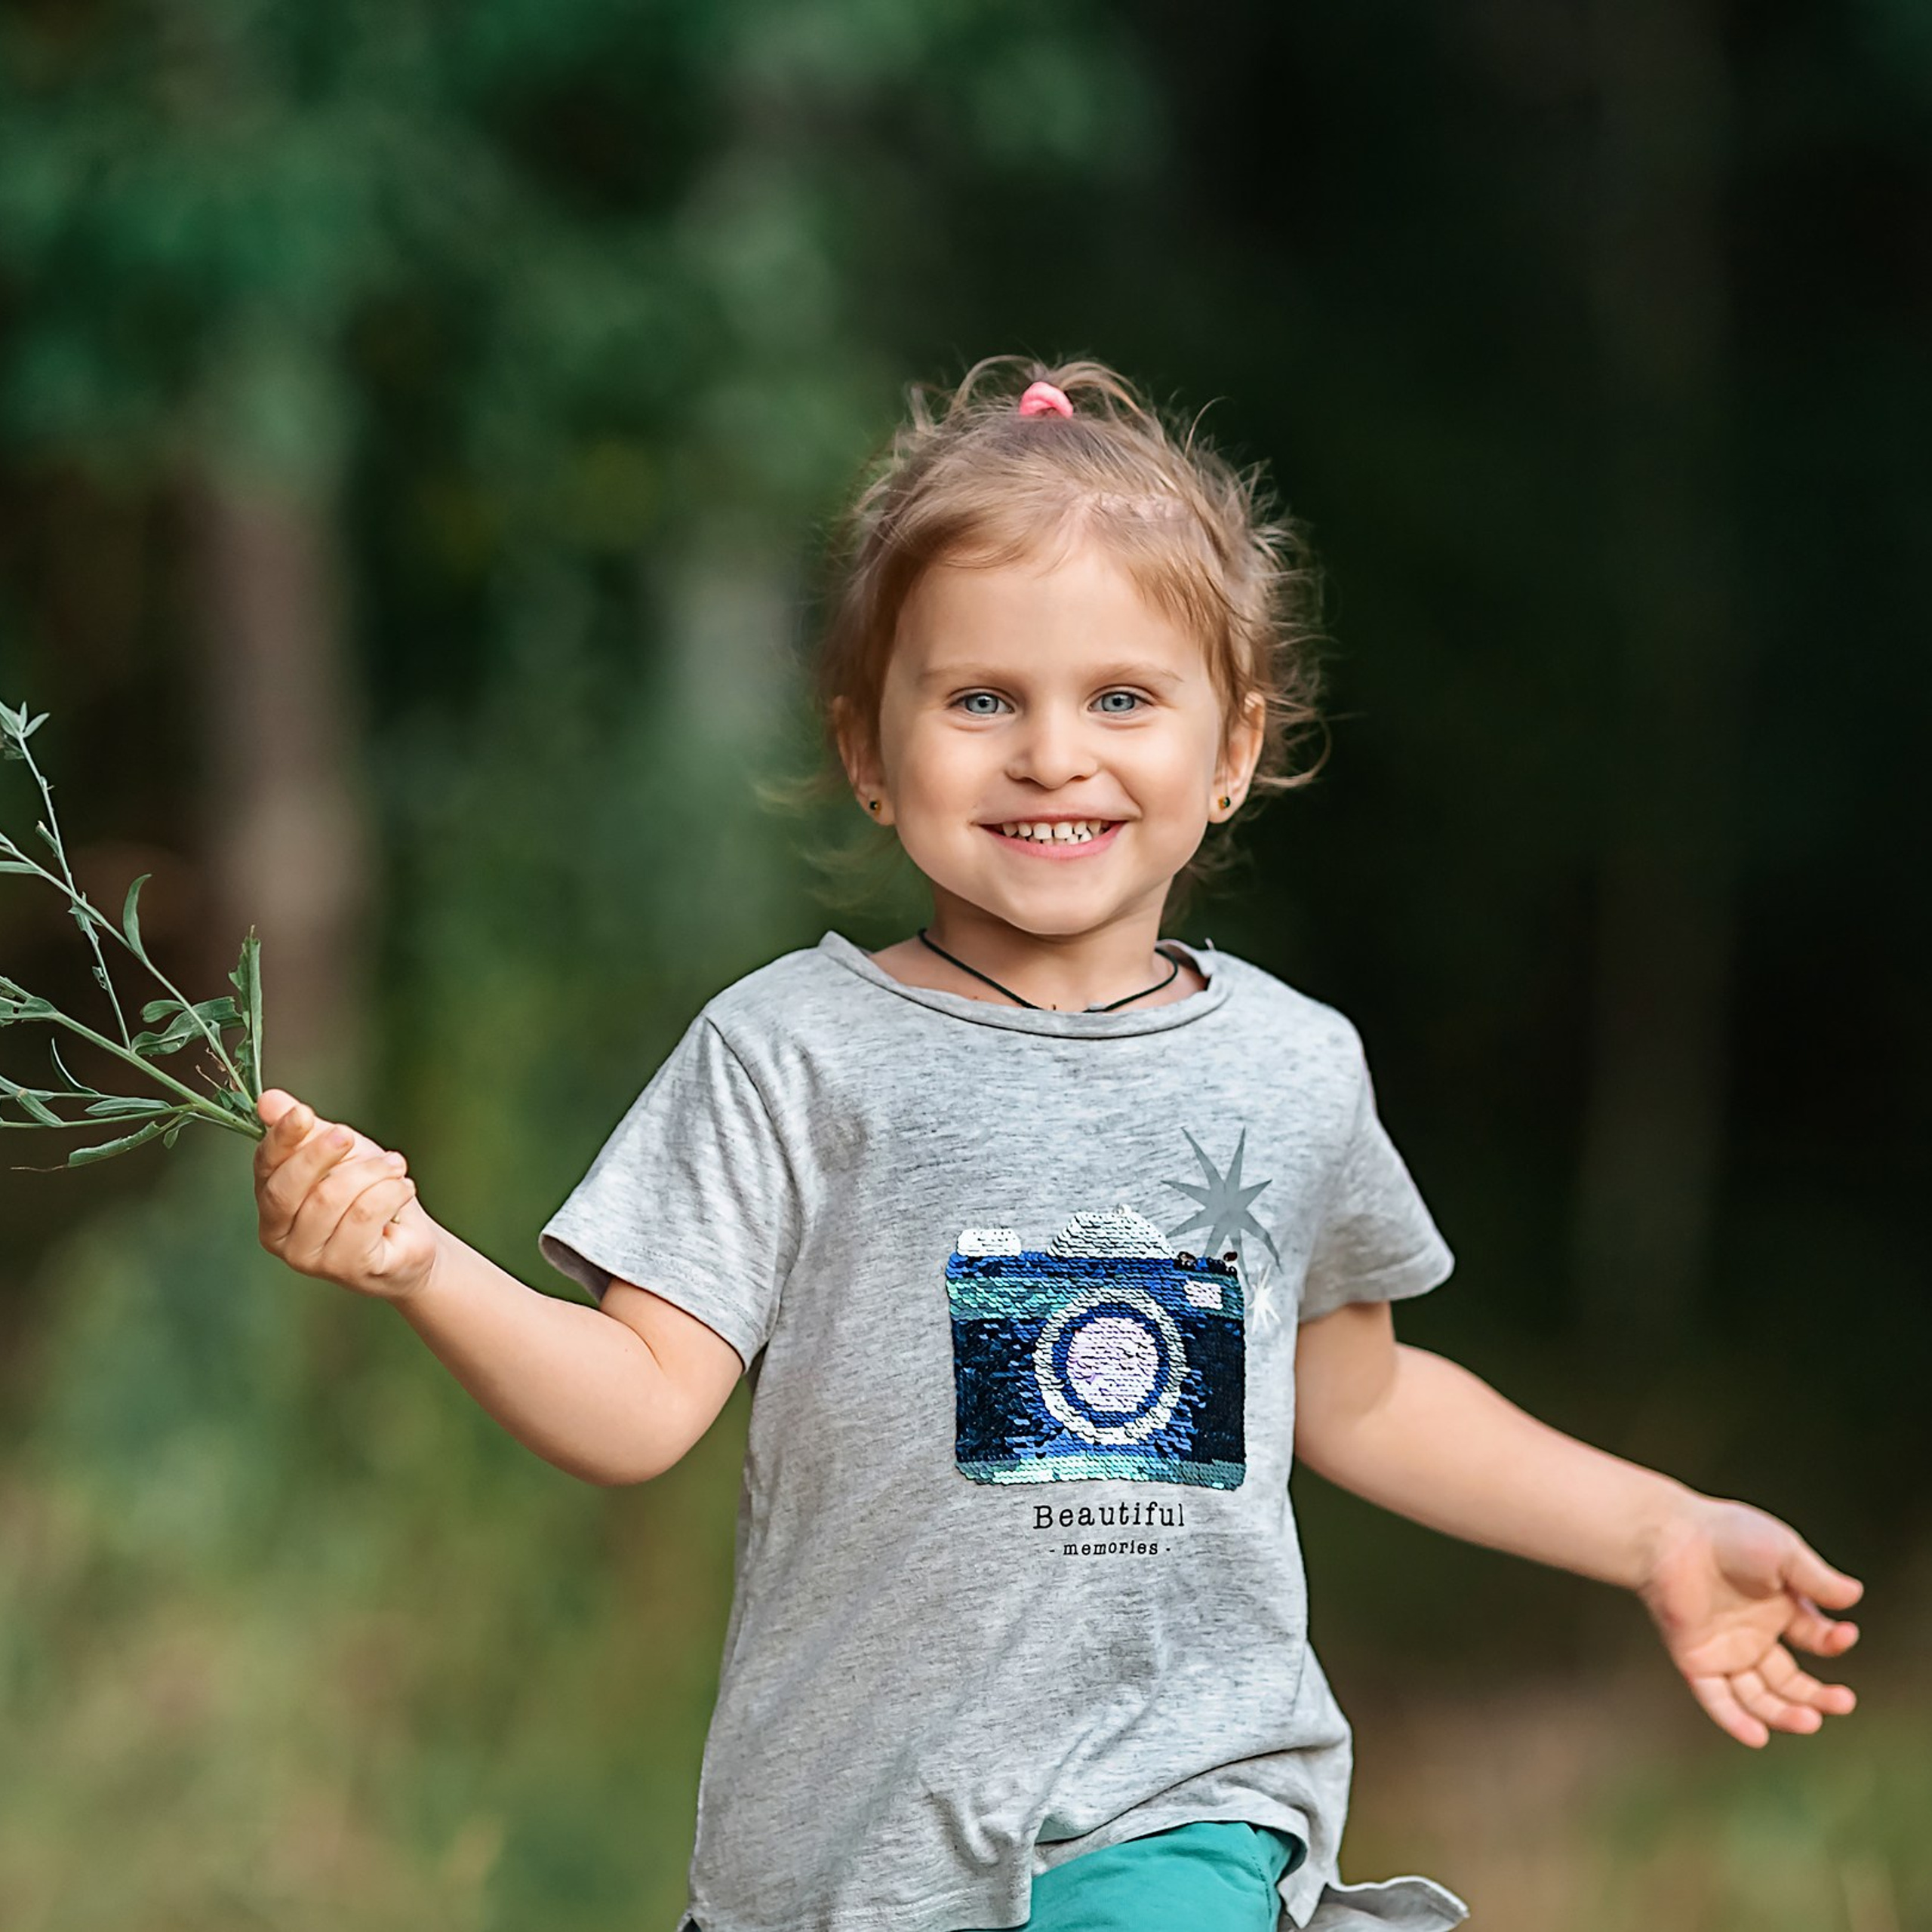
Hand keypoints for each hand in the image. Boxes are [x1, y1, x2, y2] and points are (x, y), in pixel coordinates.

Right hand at [253, 1088, 439, 1301]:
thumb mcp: (339, 1153)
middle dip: (321, 1154)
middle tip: (349, 1136)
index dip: (282, 1138)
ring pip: (331, 1198)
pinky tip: (403, 1189)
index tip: (303, 1112)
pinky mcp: (348, 1268)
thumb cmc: (368, 1191)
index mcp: (271, 1203)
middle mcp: (280, 1237)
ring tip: (395, 1166)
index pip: (265, 1167)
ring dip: (372, 1172)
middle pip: (288, 1188)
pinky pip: (365, 1216)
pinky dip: (391, 1192)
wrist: (411, 1236)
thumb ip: (305, 1131)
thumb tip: (269, 1101)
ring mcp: (311, 1258)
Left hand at [1637, 1491, 1862, 1746]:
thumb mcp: (1782, 1552)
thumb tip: (1854, 1595)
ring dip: (1784, 1715)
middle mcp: (1753, 1635)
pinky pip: (1715, 1698)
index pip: (1815, 1638)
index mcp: (1779, 1608)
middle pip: (1791, 1681)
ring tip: (1810, 1722)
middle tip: (1843, 1702)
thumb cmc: (1726, 1535)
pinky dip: (1734, 1720)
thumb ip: (1816, 1578)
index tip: (1844, 1635)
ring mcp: (1725, 1650)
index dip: (1833, 1641)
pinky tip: (1757, 1736)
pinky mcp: (1695, 1659)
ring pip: (1758, 1696)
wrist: (1670, 1536)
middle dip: (1818, 1697)